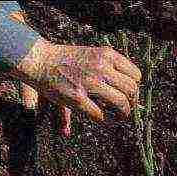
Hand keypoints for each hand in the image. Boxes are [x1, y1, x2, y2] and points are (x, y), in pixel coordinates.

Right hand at [13, 38, 141, 134]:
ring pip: (120, 102)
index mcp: (107, 55)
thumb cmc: (68, 59)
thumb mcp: (94, 55)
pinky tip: (100, 117)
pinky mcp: (77, 96)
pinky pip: (99, 114)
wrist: (40, 59)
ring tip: (119, 116)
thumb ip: (112, 68)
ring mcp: (89, 82)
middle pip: (131, 89)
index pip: (136, 75)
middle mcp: (101, 67)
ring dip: (123, 113)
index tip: (129, 94)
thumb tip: (134, 85)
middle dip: (132, 102)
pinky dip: (103, 119)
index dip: (135, 87)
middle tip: (126, 107)